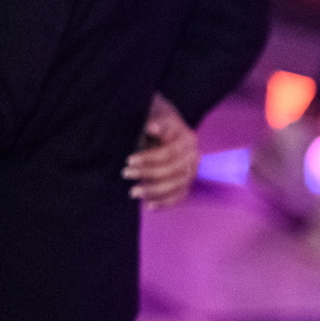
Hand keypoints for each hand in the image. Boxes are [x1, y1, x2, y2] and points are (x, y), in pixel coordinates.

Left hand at [125, 94, 198, 208]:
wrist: (163, 126)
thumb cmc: (156, 119)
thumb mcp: (156, 114)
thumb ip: (156, 122)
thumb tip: (152, 127)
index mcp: (188, 140)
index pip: (169, 153)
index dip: (148, 159)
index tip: (129, 161)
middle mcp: (194, 157)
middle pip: (173, 171)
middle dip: (147, 174)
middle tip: (125, 174)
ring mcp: (192, 172)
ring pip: (176, 186)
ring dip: (154, 192)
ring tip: (133, 192)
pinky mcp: (186, 183)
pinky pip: (179, 196)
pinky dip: (165, 203)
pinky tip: (149, 206)